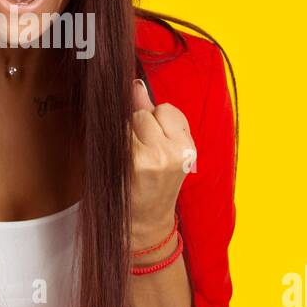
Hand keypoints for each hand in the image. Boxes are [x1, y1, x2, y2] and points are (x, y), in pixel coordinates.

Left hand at [129, 79, 195, 248]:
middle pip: (146, 112)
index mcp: (188, 147)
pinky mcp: (135, 162)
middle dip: (140, 126)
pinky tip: (125, 164)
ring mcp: (155, 156)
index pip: (166, 109)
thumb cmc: (153, 185)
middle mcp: (176, 151)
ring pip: (131, 121)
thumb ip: (152, 114)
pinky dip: (118, 144)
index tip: (155, 142)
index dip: (156, 121)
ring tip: (134, 159)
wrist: (144, 224)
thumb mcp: (165, 150)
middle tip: (143, 154)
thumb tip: (135, 83)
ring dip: (127, 134)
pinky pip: (119, 134)